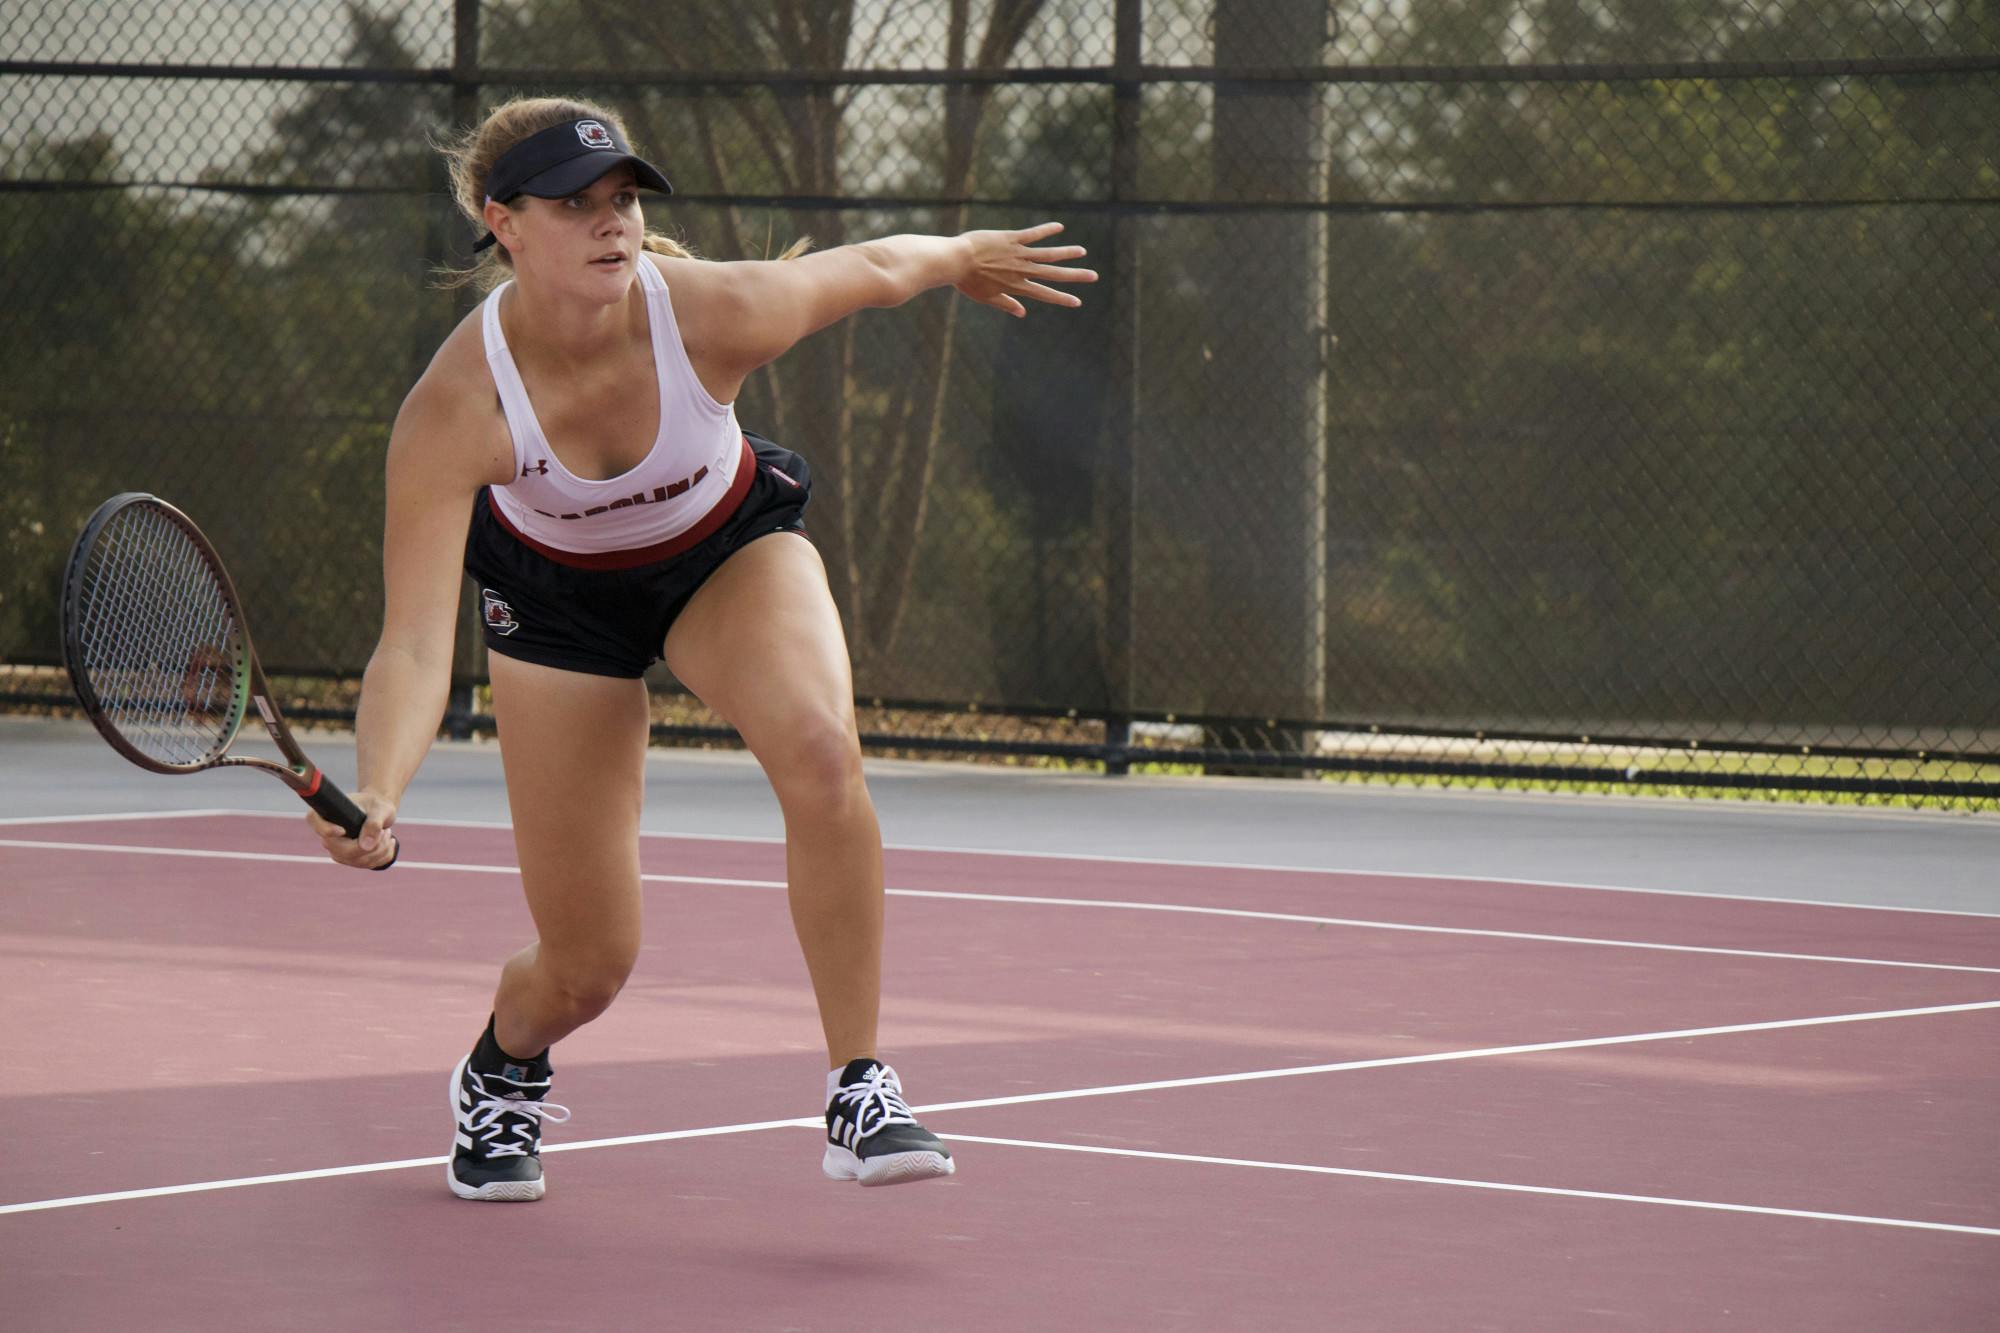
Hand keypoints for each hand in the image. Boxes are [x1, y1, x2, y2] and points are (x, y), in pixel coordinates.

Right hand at [307, 788, 398, 870]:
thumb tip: (366, 846)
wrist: (379, 812)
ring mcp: (338, 852)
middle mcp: (328, 838)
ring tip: (387, 832)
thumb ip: (374, 823)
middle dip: (372, 845)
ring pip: (360, 861)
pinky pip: (370, 864)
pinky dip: (384, 854)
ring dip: (381, 848)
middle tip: (385, 831)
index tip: (342, 830)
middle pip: (345, 852)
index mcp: (326, 817)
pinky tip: (388, 842)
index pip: (316, 824)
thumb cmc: (375, 806)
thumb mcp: (378, 809)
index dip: (326, 830)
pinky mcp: (350, 860)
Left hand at [954, 222, 1096, 317]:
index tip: (1077, 301)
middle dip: (1075, 276)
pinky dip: (1047, 230)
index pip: (1045, 294)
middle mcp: (1021, 271)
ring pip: (1048, 254)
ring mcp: (1018, 254)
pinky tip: (1060, 227)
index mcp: (1016, 286)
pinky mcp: (1011, 239)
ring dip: (1067, 253)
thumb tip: (1022, 313)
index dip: (1062, 298)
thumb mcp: (986, 297)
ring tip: (1083, 251)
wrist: (955, 261)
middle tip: (1093, 276)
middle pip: (1053, 274)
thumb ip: (1006, 304)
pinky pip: (1032, 234)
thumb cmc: (967, 281)